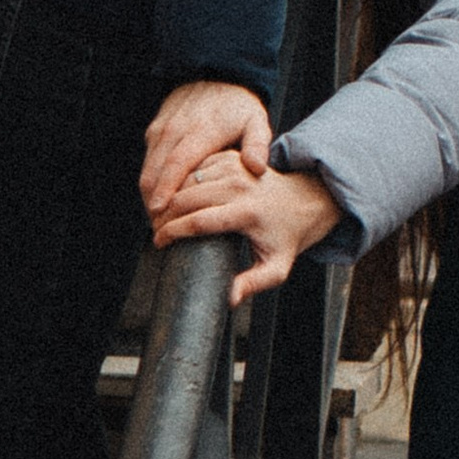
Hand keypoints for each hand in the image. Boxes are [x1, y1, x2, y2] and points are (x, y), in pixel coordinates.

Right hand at [142, 82, 270, 228]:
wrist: (216, 76)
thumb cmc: (239, 107)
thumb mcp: (256, 122)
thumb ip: (257, 146)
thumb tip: (257, 169)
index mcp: (202, 131)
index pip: (177, 163)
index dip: (166, 189)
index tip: (159, 212)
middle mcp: (176, 129)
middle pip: (156, 171)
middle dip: (153, 201)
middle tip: (160, 230)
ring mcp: (162, 129)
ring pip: (148, 168)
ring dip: (149, 195)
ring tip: (158, 222)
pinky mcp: (155, 130)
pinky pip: (148, 161)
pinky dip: (151, 182)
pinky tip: (159, 202)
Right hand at [151, 155, 342, 305]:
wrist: (304, 201)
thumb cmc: (287, 237)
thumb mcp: (276, 267)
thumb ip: (252, 284)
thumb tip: (229, 299)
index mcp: (247, 212)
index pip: (198, 221)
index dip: (172, 233)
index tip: (159, 243)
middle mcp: (239, 186)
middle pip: (186, 198)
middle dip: (164, 216)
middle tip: (155, 232)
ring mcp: (234, 168)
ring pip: (187, 180)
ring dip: (168, 197)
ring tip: (159, 218)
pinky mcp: (229, 158)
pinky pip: (194, 167)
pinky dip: (179, 182)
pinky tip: (173, 198)